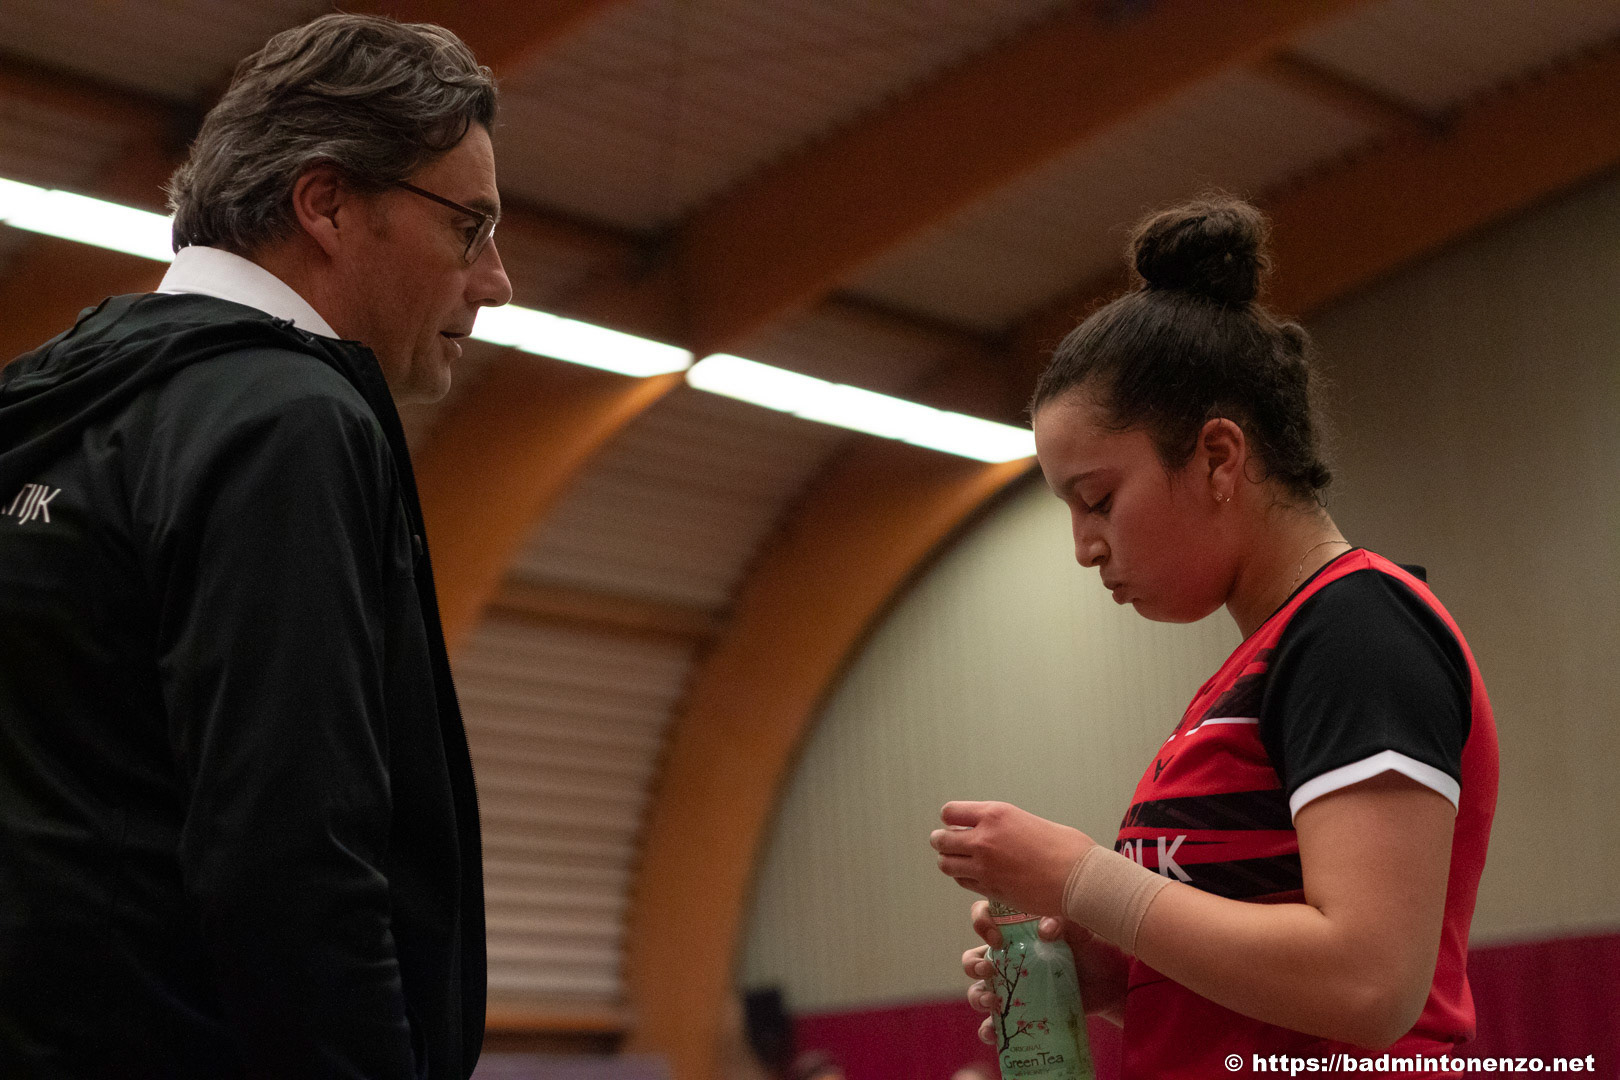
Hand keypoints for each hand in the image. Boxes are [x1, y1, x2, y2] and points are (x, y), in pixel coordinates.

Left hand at [929, 801, 1093, 915]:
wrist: (1080, 878)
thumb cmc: (1066, 848)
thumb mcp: (1029, 821)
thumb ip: (1004, 825)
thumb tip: (993, 831)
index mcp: (995, 814)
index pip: (950, 812)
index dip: (951, 819)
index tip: (955, 823)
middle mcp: (984, 839)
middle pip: (941, 839)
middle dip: (943, 842)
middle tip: (949, 844)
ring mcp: (984, 867)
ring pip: (946, 864)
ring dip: (950, 861)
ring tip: (959, 861)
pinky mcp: (990, 890)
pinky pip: (963, 883)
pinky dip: (964, 879)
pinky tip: (975, 876)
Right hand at [962, 900, 1128, 1039]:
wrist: (1112, 984)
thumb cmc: (1094, 949)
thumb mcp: (1081, 928)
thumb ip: (1063, 921)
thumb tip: (1045, 929)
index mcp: (1016, 930)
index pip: (984, 918)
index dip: (980, 923)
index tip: (996, 937)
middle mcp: (1008, 957)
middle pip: (973, 958)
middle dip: (973, 965)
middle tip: (989, 969)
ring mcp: (1013, 987)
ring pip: (979, 991)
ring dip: (978, 997)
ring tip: (993, 1002)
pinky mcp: (1021, 1012)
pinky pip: (995, 1024)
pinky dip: (988, 1030)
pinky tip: (993, 1033)